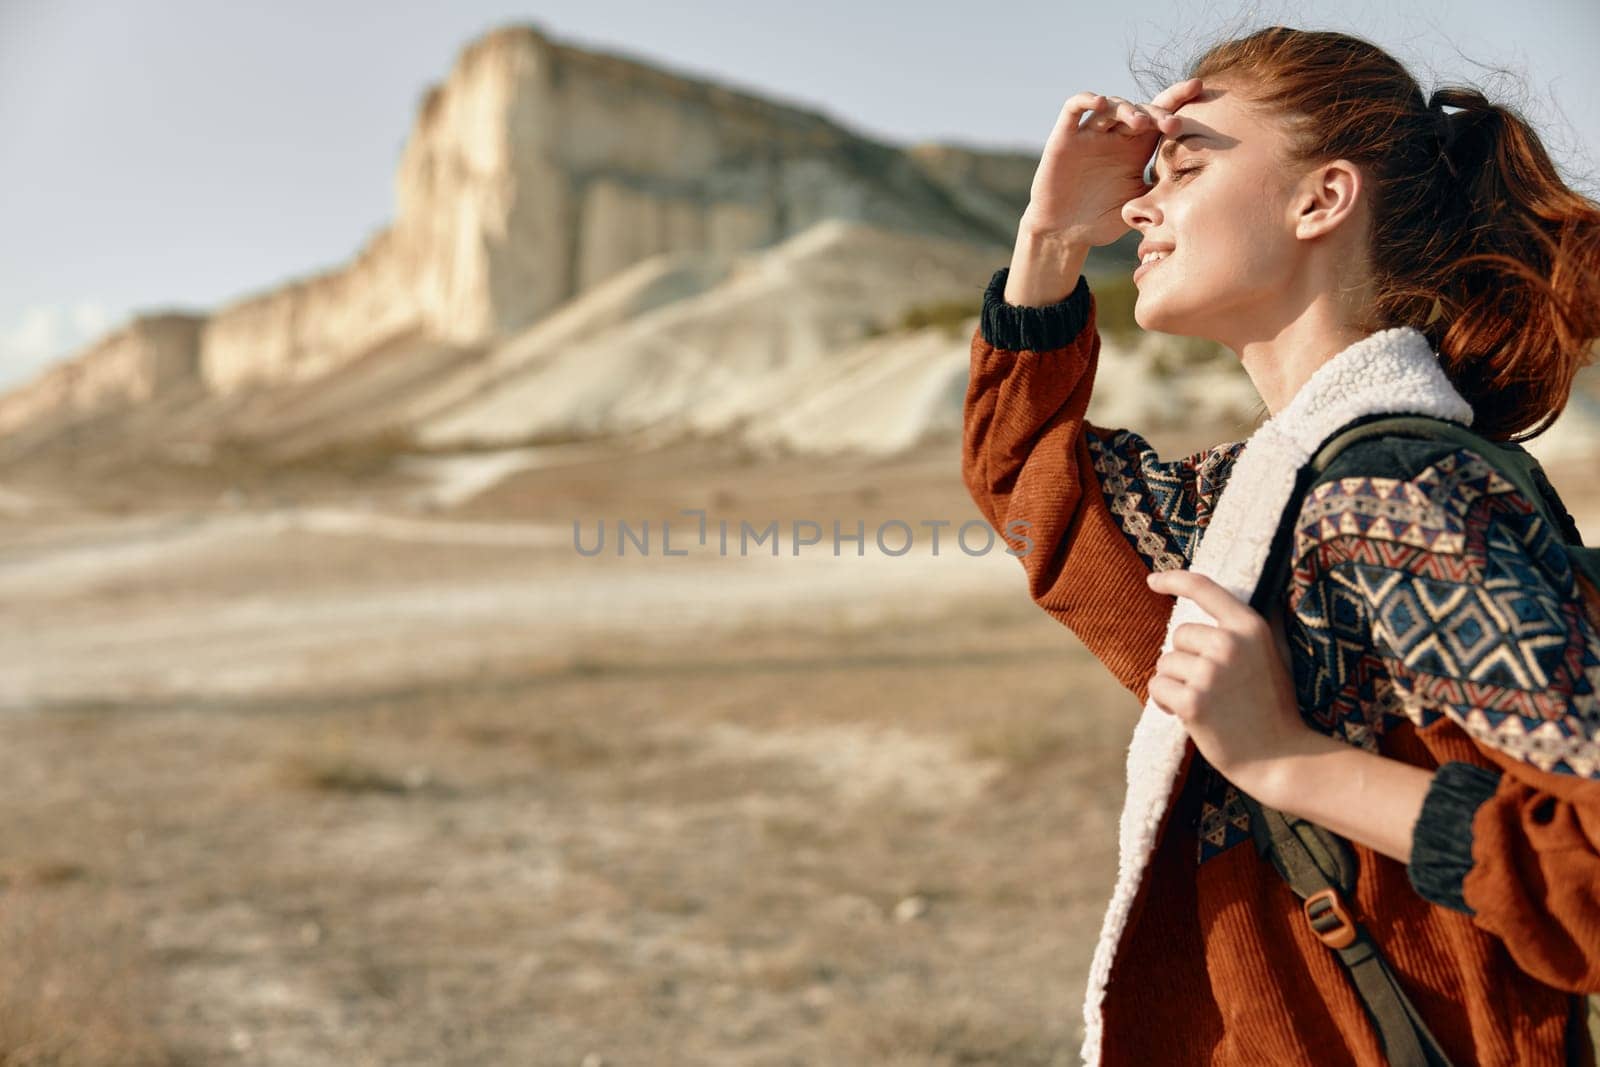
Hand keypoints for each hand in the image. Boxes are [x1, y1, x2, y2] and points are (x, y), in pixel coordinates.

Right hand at [1020, 78, 1204, 247]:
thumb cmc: (1102, 220)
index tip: (1199, 89)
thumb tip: (1186, 193)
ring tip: (1141, 123)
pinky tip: (1100, 102)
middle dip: (1159, 112)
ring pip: (1111, 105)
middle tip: (1173, 124)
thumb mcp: (1138, 205)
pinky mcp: (1064, 138)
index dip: (1177, 98)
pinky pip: (1073, 109)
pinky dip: (1086, 100)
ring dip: (1128, 109)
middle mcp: (1115, 136)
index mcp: (1136, 148)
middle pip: (1140, 108)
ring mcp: (1090, 135)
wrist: (1065, 234)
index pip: (1159, 115)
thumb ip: (1158, 193)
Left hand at [1144, 568, 1319, 795]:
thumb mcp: (1273, 654)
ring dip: (1176, 684)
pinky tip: (1191, 717)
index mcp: (1250, 626)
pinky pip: (1157, 687)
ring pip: (1165, 663)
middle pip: (1179, 635)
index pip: (1204, 588)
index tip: (1152, 580)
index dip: (1174, 579)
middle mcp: (1229, 643)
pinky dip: (1165, 703)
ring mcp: (1210, 672)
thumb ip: (1256, 624)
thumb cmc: (1273, 706)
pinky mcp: (1193, 701)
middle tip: (1214, 687)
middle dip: (1187, 660)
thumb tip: (1243, 593)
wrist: (1280, 757)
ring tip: (1208, 704)